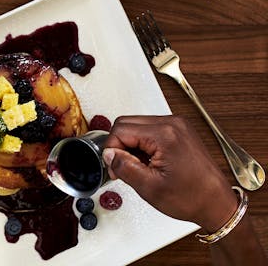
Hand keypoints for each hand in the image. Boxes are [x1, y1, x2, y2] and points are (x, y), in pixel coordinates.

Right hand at [103, 115, 237, 230]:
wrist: (217, 204)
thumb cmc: (192, 198)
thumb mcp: (149, 187)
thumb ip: (124, 166)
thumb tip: (108, 153)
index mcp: (165, 135)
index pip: (120, 130)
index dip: (112, 150)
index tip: (115, 167)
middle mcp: (172, 124)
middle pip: (127, 123)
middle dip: (120, 146)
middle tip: (124, 167)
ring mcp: (178, 125)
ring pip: (137, 125)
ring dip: (132, 145)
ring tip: (141, 166)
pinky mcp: (180, 130)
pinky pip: (150, 129)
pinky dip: (143, 144)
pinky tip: (150, 161)